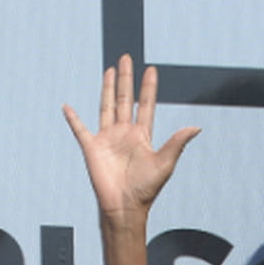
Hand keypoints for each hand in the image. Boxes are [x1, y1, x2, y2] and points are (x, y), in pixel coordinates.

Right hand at [63, 55, 199, 220]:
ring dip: (108, 88)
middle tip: (127, 58)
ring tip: (110, 69)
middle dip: (126, 79)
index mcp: (142, 136)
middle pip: (126, 99)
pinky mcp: (91, 147)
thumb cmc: (146, 189)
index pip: (146, 105)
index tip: (151, 69)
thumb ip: (177, 143)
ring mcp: (107, 139)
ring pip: (107, 106)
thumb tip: (196, 127)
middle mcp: (125, 133)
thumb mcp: (165, 163)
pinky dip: (73, 118)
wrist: (124, 207)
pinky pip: (80, 129)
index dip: (148, 88)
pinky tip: (67, 107)